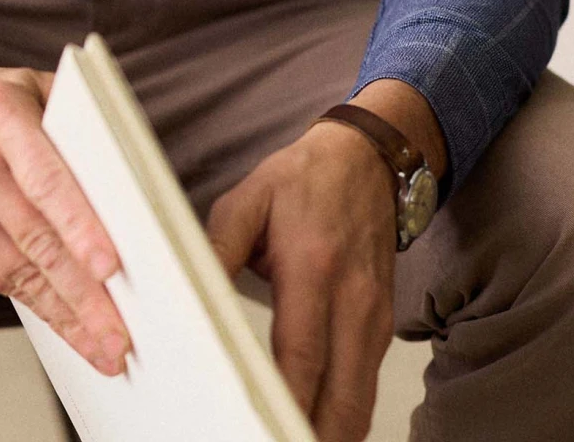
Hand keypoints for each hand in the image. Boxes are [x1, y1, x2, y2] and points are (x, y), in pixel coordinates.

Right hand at [0, 46, 129, 375]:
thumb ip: (82, 130)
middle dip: (82, 293)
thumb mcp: (43, 90)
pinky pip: (1, 280)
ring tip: (103, 345)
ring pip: (19, 271)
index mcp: (0, 117)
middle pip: (36, 238)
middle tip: (120, 334)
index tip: (110, 266)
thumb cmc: (4, 103)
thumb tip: (133, 191)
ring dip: (66, 314)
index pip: (45, 178)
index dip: (78, 225)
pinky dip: (40, 305)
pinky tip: (69, 324)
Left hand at [206, 123, 396, 441]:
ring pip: (361, 401)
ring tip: (291, 441)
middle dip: (313, 434)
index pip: (302, 353)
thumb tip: (191, 289)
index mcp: (312, 266)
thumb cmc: (303, 179)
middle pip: (342, 396)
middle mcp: (352, 299)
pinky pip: (366, 385)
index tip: (262, 426)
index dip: (287, 401)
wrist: (365, 159)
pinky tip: (317, 427)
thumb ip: (218, 247)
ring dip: (332, 432)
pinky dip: (345, 415)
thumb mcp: (247, 199)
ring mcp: (374, 317)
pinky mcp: (382, 325)